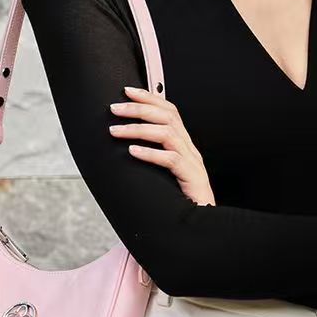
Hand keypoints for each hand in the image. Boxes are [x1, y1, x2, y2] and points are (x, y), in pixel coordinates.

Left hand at [108, 85, 215, 205]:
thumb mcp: (165, 174)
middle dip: (139, 108)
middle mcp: (190, 149)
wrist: (203, 226)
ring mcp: (193, 163)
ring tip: (115, 131)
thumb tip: (125, 147)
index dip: (150, 97)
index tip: (127, 91)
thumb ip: (153, 157)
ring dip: (138, 129)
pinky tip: (132, 152)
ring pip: (167, 134)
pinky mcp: (192, 179)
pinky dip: (150, 153)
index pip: (170, 110)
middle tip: (114, 109)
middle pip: (168, 116)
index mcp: (184, 145)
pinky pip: (171, 160)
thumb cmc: (181, 201)